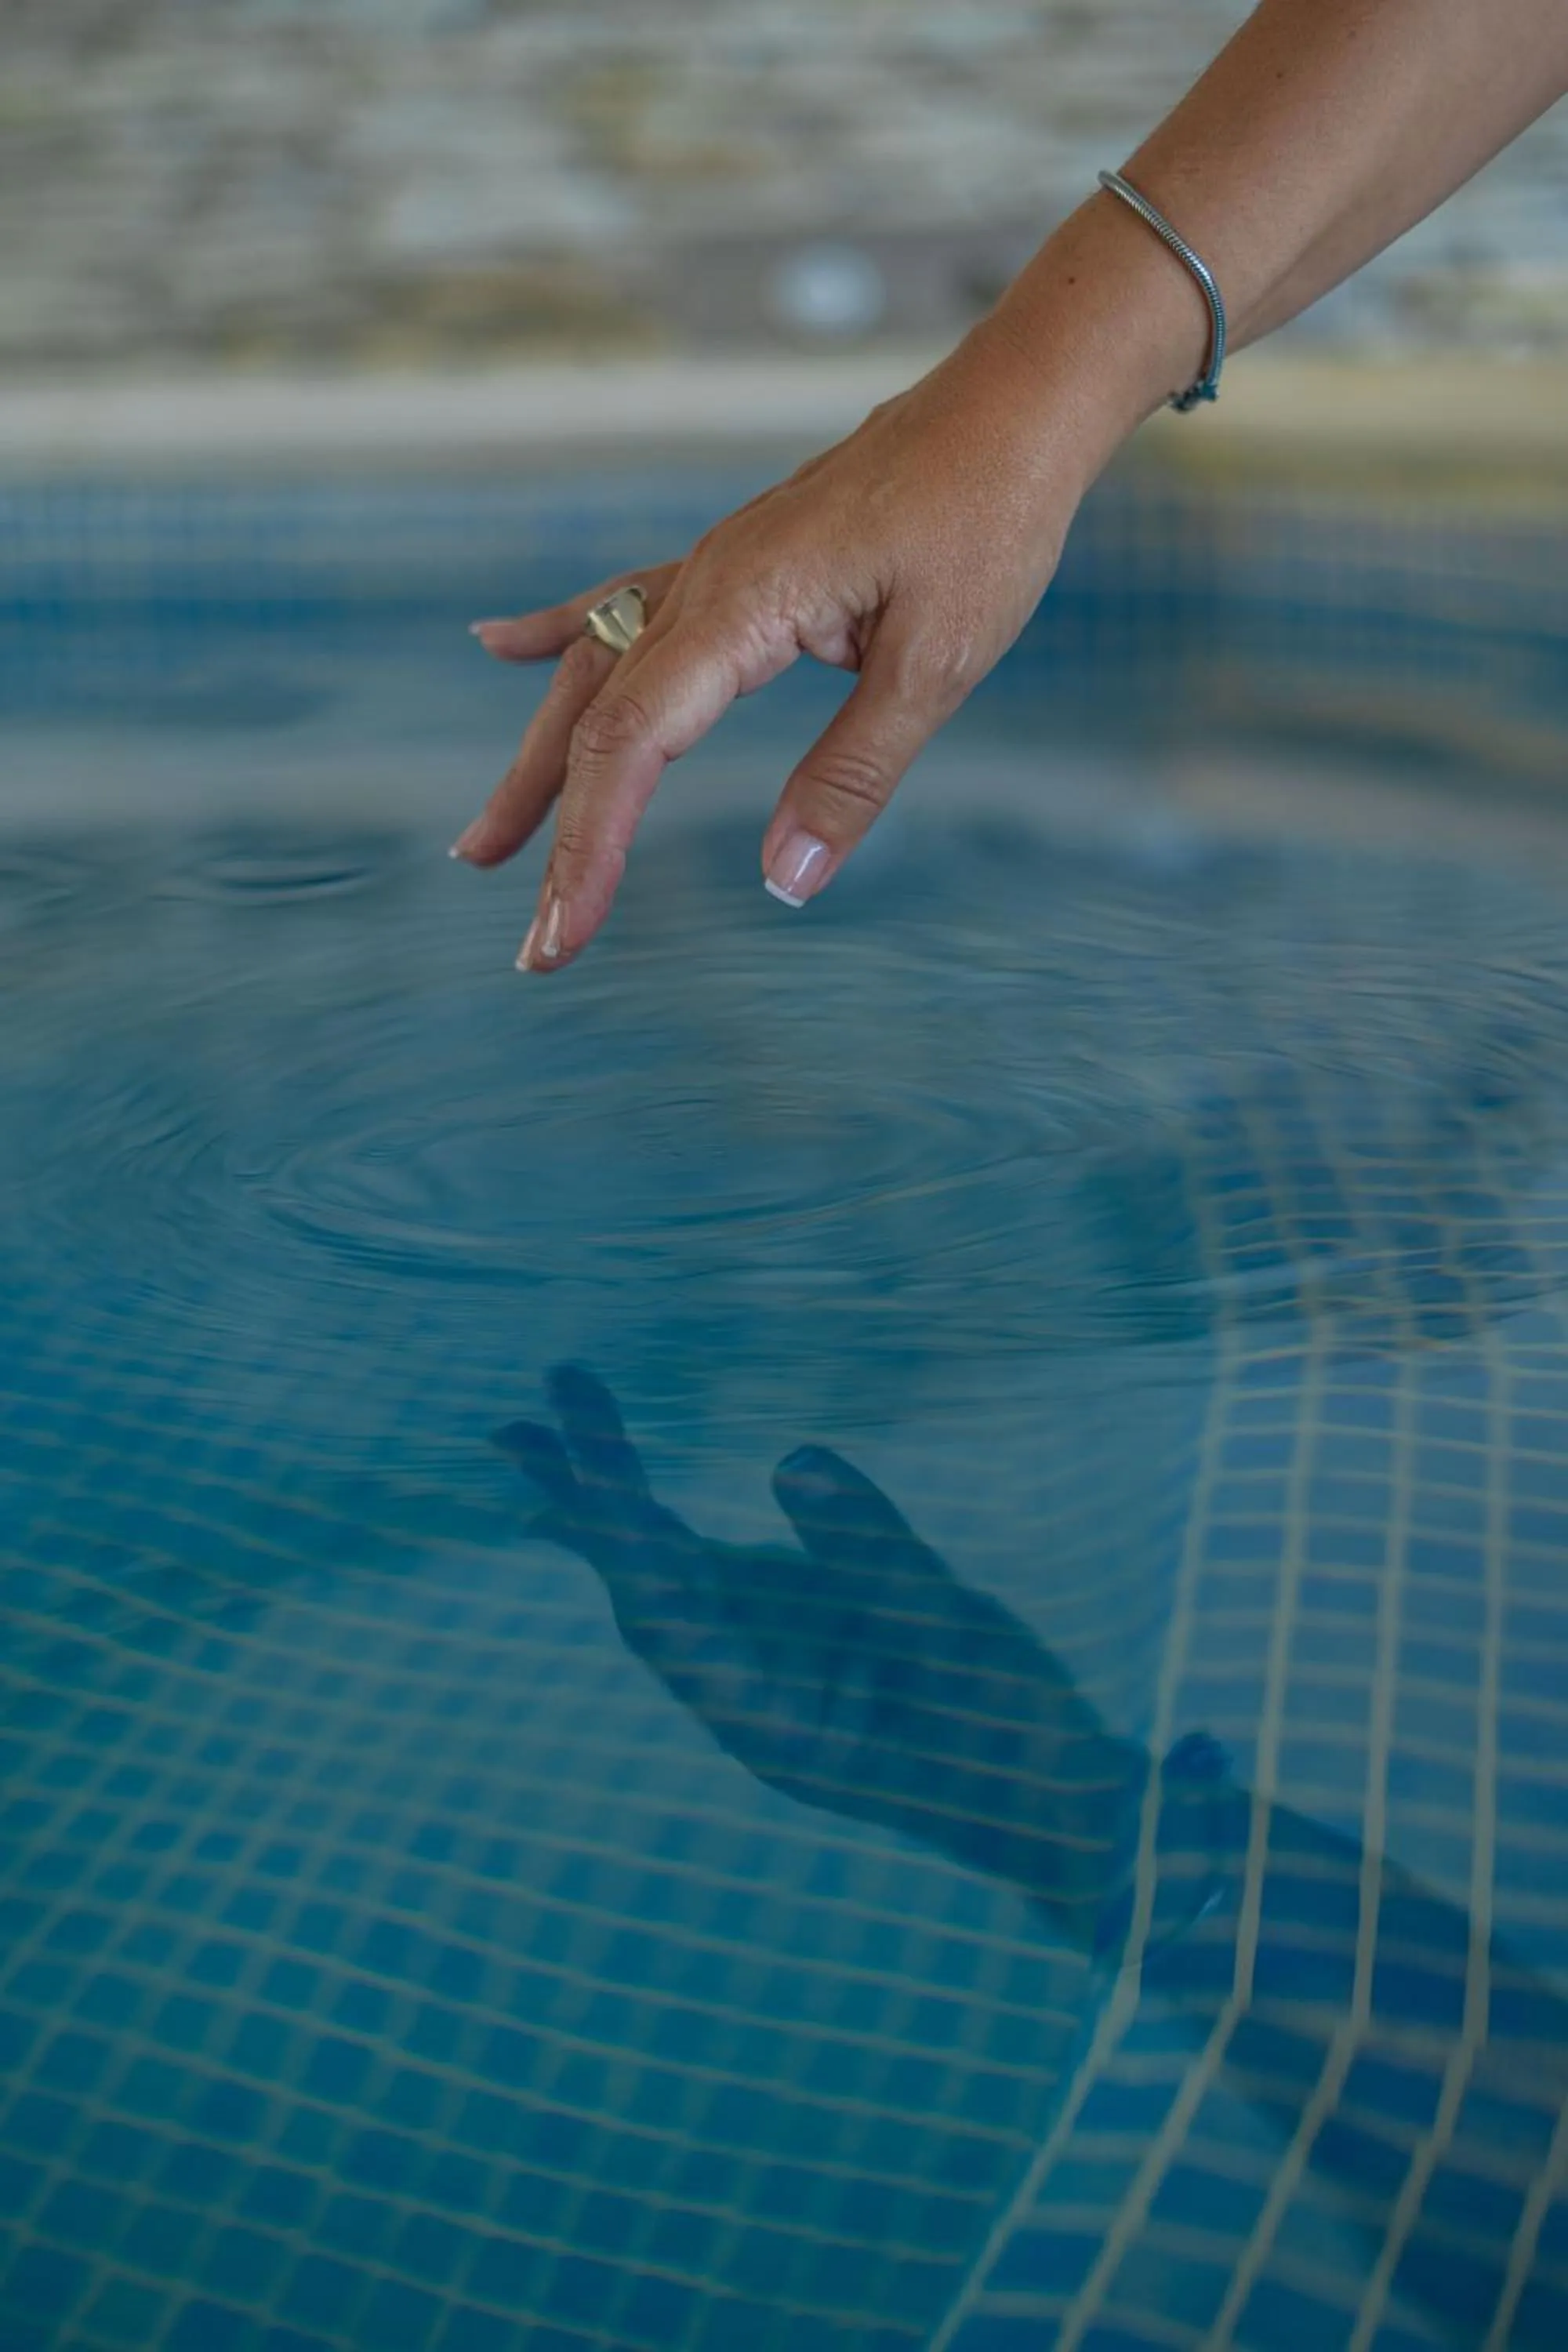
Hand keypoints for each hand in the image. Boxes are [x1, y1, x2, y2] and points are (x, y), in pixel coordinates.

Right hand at [451, 321, 1101, 973]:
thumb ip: (853, 774)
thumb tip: (788, 883)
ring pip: (592, 674)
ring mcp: (710, 567)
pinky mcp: (734, 560)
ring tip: (485, 847)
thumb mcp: (938, 665)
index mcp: (740, 608)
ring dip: (537, 765)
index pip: (630, 745)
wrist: (1009, 407)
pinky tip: (495, 646)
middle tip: (534, 946)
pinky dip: (554, 635)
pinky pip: (621, 604)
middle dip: (552, 837)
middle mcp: (702, 585)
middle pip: (594, 724)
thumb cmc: (985, 520)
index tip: (564, 933)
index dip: (587, 848)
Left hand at [493, 1364, 1170, 1948]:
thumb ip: (870, 1555)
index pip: (665, 1607)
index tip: (577, 1430)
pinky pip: (714, 1579)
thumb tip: (789, 1456)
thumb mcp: (954, 1641)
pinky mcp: (800, 1644)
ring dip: (606, 1513)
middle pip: (643, 1593)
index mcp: (768, 1722)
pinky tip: (624, 1497)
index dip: (614, 1517)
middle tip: (514, 1427)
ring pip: (667, 1584)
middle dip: (584, 1506)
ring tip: (533, 1438)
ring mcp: (770, 1669)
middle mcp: (746, 1696)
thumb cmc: (1013, 1746)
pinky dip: (664, 1530)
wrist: (1057, 1818)